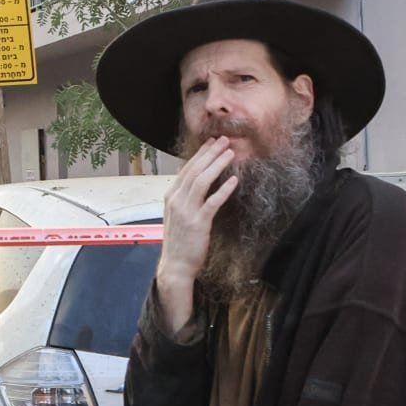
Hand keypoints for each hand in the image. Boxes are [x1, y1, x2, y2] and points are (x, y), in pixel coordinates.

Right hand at [156, 136, 237, 332]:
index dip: (200, 154)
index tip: (212, 142)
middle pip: (194, 170)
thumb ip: (185, 199)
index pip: (186, 169)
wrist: (175, 265)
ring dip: (217, 164)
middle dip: (210, 153)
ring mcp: (186, 211)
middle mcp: (176, 200)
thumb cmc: (179, 241)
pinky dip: (223, 189)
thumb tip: (196, 185)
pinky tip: (234, 180)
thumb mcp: (177, 215)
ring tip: (230, 153)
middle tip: (224, 140)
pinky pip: (212, 202)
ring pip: (202, 181)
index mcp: (170, 196)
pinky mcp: (198, 223)